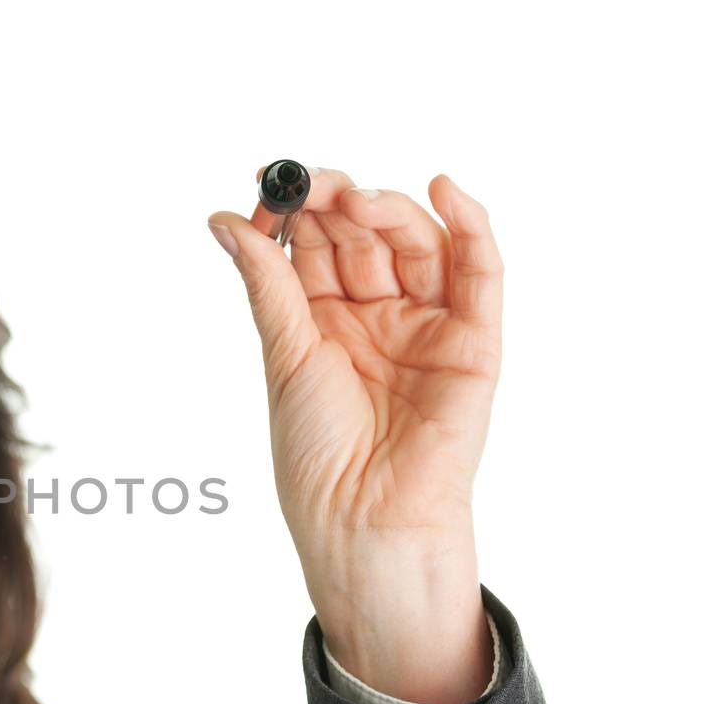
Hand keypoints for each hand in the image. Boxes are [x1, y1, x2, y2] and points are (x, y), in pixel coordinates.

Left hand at [207, 169, 502, 703]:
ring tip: (354, 199)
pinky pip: (480, 275)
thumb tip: (224, 221)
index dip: (296, 210)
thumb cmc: (318, 456)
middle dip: (336, 205)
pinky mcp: (474, 343)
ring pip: (416, 244)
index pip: (316, 246)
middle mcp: (377, 317)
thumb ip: (268, 284)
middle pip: (364, 237)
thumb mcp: (285, 356)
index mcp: (324, 323)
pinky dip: (470, 227)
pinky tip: (445, 190)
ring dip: (388, 211)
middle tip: (308, 185)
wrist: (362, 522)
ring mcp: (427, 326)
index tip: (269, 181)